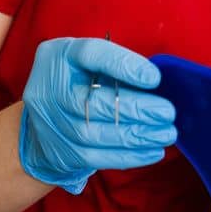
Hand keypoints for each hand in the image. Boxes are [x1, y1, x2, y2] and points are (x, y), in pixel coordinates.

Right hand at [17, 36, 175, 193]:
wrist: (42, 123)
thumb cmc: (79, 82)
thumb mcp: (90, 62)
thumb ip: (116, 66)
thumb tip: (157, 83)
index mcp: (61, 55)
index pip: (92, 54)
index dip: (124, 65)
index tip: (155, 78)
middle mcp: (50, 88)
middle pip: (95, 101)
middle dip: (138, 108)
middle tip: (167, 112)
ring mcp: (52, 123)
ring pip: (98, 134)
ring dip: (139, 135)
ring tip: (166, 133)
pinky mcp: (61, 152)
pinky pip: (98, 158)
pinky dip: (130, 156)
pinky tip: (153, 151)